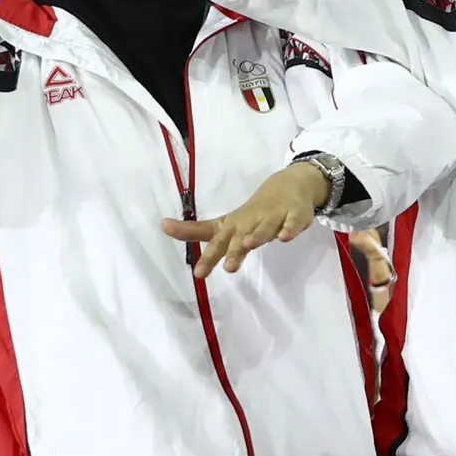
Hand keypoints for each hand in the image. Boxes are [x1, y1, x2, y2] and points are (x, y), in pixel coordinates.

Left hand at [162, 161, 329, 279]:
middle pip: (239, 237)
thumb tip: (161, 225)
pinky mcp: (293, 215)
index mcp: (232, 226)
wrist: (289, 186)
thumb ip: (195, 231)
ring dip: (257, 236)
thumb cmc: (251, 212)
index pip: (212, 238)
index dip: (203, 252)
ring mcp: (272, 217)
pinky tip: (284, 237)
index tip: (194, 269)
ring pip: (264, 228)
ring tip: (248, 244)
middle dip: (232, 251)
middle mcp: (249, 221)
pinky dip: (289, 229)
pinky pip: (292, 223)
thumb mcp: (224, 224)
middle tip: (227, 269)